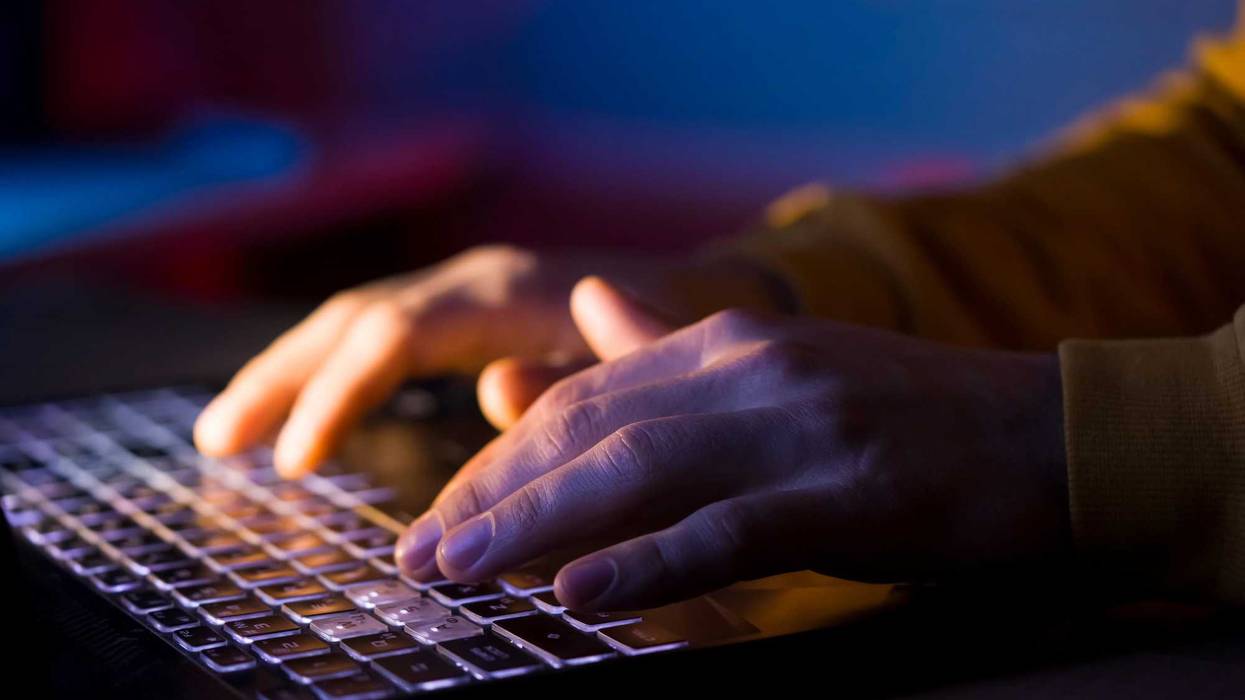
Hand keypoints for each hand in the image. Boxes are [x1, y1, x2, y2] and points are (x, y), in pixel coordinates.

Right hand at [193, 245, 780, 476]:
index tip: (297, 461)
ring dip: (287, 372)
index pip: (395, 335)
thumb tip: (493, 392)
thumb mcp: (637, 368)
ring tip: (225, 433)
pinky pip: (378, 331)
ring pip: (353, 320)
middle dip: (281, 379)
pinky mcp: (463, 310)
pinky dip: (328, 369)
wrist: (708, 293)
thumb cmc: (677, 340)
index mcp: (507, 294)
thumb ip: (572, 380)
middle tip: (217, 442)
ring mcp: (464, 290)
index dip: (339, 395)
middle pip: (352, 319)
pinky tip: (297, 411)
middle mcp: (473, 281)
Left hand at [396, 278, 1069, 609]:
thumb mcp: (779, 365)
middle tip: (419, 553)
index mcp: (727, 338)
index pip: (582, 394)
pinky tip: (578, 594)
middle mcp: (749, 367)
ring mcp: (798, 426)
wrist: (1045, 434)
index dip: (500, 455)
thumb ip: (670, 342)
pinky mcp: (847, 490)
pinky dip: (645, 562)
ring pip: (637, 473)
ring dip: (535, 524)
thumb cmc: (902, 413)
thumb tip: (582, 308)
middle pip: (589, 429)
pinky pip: (726, 530)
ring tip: (459, 571)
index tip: (443, 512)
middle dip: (492, 492)